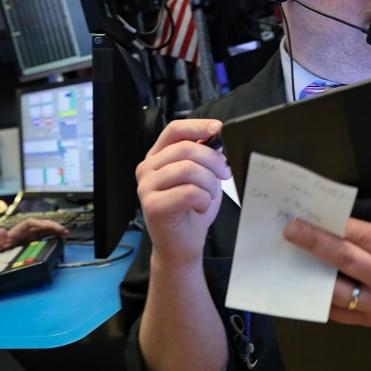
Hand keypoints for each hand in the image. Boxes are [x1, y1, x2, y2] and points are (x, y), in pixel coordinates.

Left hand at [0, 218, 68, 254]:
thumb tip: (3, 230)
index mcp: (17, 231)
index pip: (30, 223)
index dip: (40, 223)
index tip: (48, 227)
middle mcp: (25, 232)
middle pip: (40, 225)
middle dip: (52, 226)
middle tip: (63, 230)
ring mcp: (30, 237)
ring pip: (44, 229)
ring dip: (55, 229)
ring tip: (65, 232)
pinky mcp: (32, 242)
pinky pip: (44, 236)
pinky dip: (52, 235)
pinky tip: (60, 237)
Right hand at [135, 119, 231, 265]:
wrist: (182, 245)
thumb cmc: (191, 210)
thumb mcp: (202, 176)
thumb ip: (205, 156)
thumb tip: (218, 138)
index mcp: (158, 157)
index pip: (175, 130)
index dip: (198, 126)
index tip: (218, 129)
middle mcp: (147, 169)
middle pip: (186, 149)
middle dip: (213, 161)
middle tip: (224, 175)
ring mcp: (146, 187)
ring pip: (189, 169)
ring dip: (209, 184)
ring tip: (208, 196)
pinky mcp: (152, 206)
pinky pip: (188, 192)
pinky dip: (203, 200)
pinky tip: (199, 207)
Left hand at [283, 192, 370, 344]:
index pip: (365, 236)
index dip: (339, 224)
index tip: (318, 212)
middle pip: (345, 259)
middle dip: (315, 242)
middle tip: (291, 229)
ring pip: (337, 289)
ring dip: (312, 272)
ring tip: (291, 257)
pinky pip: (340, 313)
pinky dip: (321, 301)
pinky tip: (306, 286)